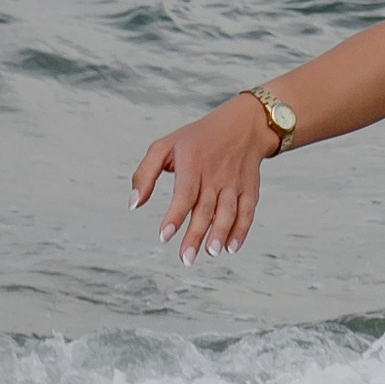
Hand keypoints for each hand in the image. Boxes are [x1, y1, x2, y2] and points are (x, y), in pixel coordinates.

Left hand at [131, 98, 273, 262]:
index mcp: (193, 163)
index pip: (184, 193)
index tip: (164, 236)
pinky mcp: (249, 189)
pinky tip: (231, 247)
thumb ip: (145, 174)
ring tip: (210, 253)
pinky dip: (241, 230)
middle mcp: (215, 174)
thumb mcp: (165, 146)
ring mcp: (234, 182)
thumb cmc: (197, 138)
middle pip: (205, 208)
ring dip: (220, 234)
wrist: (243, 125)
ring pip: (228, 212)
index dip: (175, 216)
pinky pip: (247, 212)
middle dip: (196, 235)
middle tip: (186, 258)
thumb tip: (134, 204)